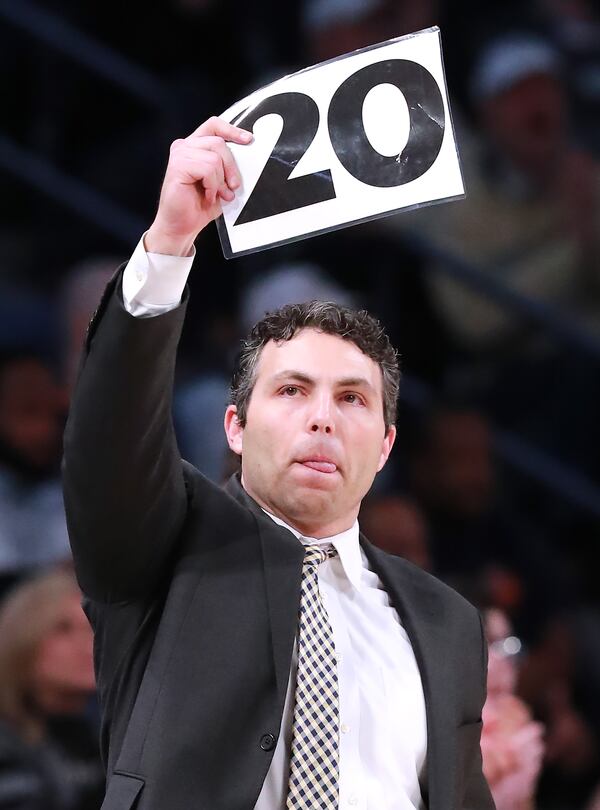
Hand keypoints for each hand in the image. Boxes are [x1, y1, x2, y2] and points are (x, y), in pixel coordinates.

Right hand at [146, 117, 252, 255]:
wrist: (182, 225)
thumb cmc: (198, 205)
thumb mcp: (221, 183)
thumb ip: (228, 168)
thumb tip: (245, 160)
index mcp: (196, 146)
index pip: (214, 126)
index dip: (232, 130)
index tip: (248, 140)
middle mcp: (185, 147)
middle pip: (219, 142)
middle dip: (231, 167)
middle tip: (232, 186)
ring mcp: (180, 155)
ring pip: (215, 157)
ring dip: (220, 181)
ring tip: (216, 194)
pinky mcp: (178, 166)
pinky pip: (207, 169)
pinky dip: (212, 185)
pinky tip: (207, 195)